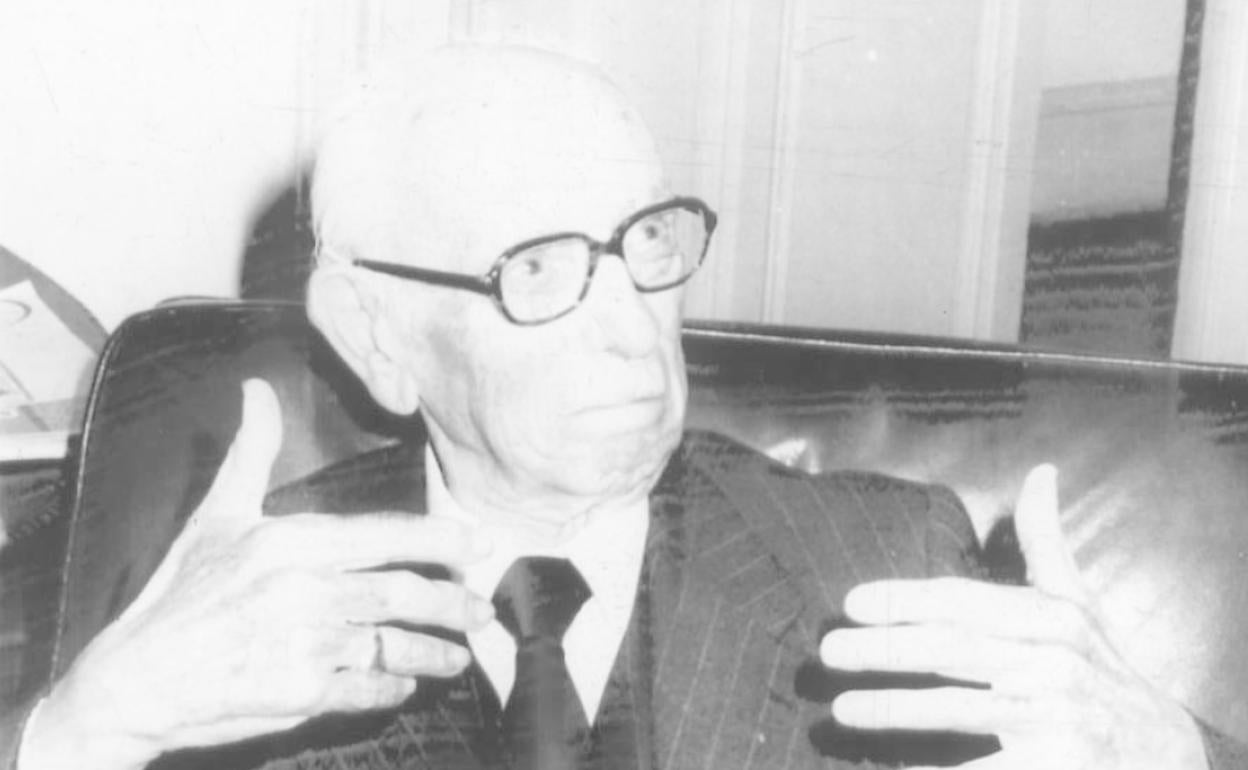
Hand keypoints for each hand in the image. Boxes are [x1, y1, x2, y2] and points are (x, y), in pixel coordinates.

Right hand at [21, 379, 493, 769]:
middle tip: (484, 610)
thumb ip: (251, 452)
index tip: (479, 545)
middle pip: (402, 593)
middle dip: (453, 603)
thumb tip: (255, 389)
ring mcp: (304, 645)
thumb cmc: (179, 595)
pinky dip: (391, 687)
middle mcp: (304, 591)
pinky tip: (403, 685)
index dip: (439, 541)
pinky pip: (366, 689)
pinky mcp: (299, 695)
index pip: (384, 536)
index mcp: (291, 543)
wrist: (135, 678)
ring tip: (459, 656)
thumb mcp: (215, 515)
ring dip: (434, 653)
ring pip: (393, 644)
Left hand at [819, 465, 1207, 768]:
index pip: (963, 601)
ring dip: (894, 708)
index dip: (905, 599)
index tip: (851, 603)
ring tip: (840, 707)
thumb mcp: (1079, 602)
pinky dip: (938, 769)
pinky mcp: (1055, 765)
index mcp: (1050, 617)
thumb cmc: (1103, 668)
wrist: (1165, 754)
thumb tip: (1040, 471)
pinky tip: (894, 769)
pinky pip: (983, 766)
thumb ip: (1047, 540)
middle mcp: (1053, 661)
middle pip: (952, 649)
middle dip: (884, 648)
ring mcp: (1055, 716)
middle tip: (828, 652)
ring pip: (959, 708)